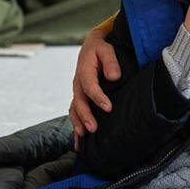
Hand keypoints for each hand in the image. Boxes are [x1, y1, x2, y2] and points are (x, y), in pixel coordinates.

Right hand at [69, 27, 121, 143]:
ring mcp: (77, 92)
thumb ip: (110, 61)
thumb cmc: (100, 48)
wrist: (91, 47)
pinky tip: (78, 141)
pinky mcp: (80, 97)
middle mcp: (78, 84)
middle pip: (79, 102)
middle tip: (93, 128)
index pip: (90, 87)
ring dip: (78, 123)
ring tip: (83, 137)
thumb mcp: (106, 49)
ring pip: (74, 110)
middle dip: (85, 116)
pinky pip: (75, 112)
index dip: (98, 98)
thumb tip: (114, 77)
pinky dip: (76, 125)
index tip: (108, 107)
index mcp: (84, 72)